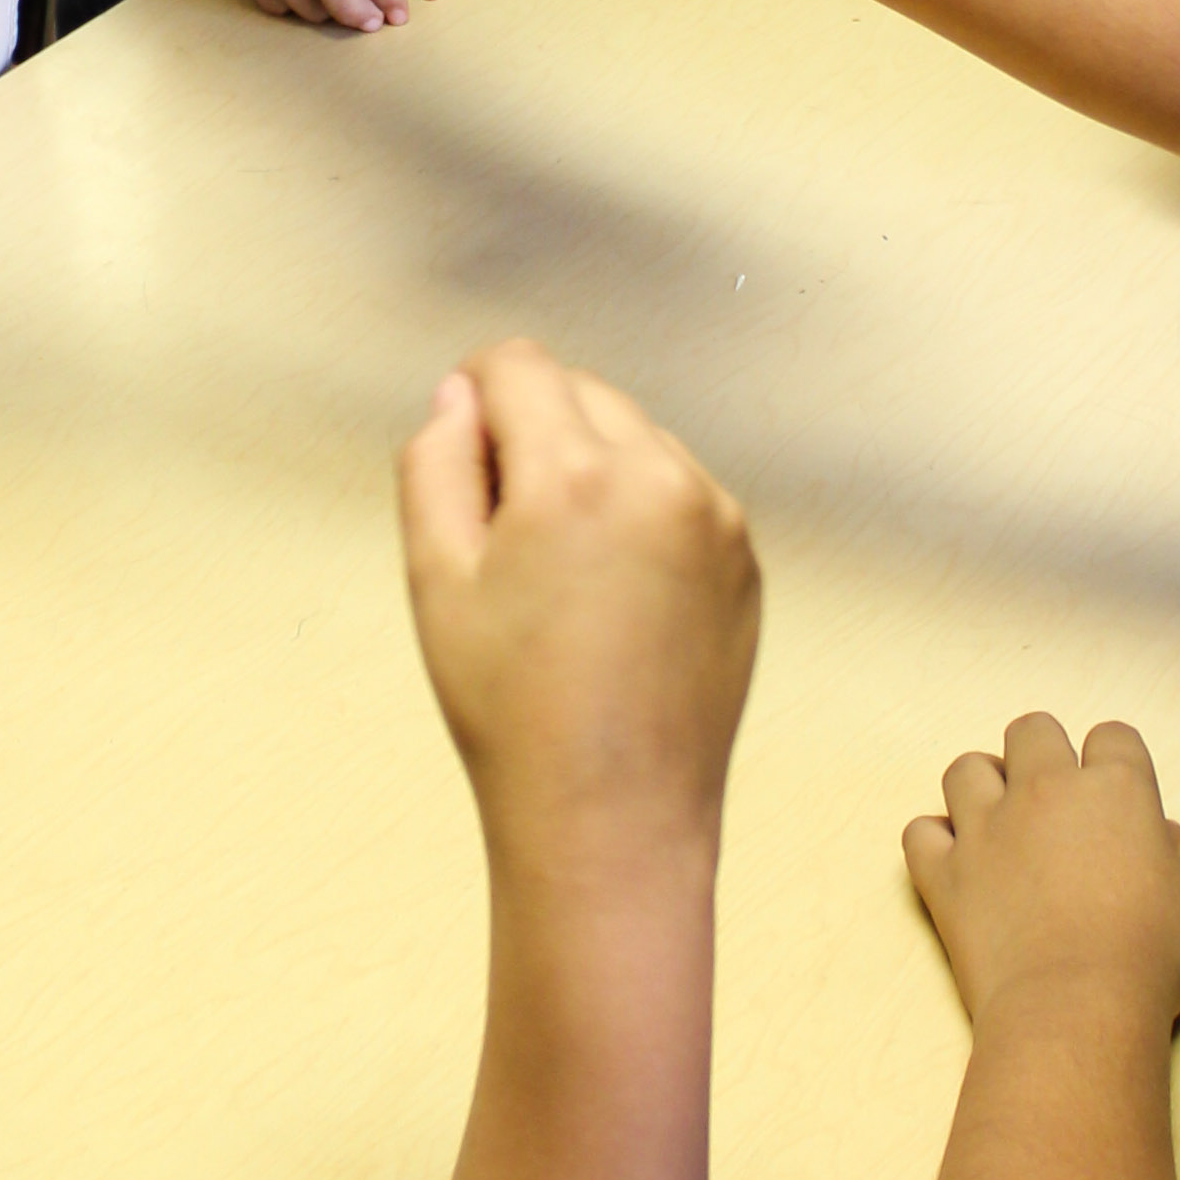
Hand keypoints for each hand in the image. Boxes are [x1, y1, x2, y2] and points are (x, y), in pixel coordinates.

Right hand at [401, 343, 758, 870]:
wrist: (612, 814)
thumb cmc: (514, 710)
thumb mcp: (436, 580)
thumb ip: (435, 464)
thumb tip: (460, 397)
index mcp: (575, 477)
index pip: (517, 365)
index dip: (473, 395)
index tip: (464, 450)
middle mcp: (660, 478)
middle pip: (579, 393)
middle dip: (534, 435)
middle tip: (506, 538)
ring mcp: (716, 518)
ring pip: (634, 440)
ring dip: (593, 472)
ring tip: (565, 579)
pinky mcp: (744, 558)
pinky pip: (680, 493)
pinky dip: (642, 516)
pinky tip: (614, 599)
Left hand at [904, 715, 1179, 1037]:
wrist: (1077, 1007)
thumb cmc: (1151, 955)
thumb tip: (1171, 833)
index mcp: (1114, 788)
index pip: (1113, 737)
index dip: (1119, 764)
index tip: (1123, 799)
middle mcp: (1044, 791)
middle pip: (1032, 732)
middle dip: (1045, 754)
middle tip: (1058, 804)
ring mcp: (985, 829)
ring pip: (966, 769)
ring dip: (984, 787)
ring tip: (1002, 822)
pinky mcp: (945, 873)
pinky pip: (920, 833)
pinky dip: (936, 842)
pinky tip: (958, 863)